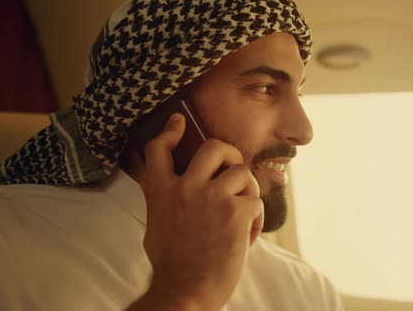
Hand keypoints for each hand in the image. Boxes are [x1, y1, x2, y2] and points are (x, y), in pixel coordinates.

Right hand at [129, 113, 263, 310]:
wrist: (185, 290)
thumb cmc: (172, 265)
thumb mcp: (157, 224)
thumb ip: (166, 201)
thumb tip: (177, 189)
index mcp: (161, 191)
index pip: (160, 149)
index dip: (170, 131)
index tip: (179, 121)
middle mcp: (185, 188)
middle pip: (214, 147)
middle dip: (230, 153)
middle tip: (234, 168)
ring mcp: (211, 197)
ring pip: (242, 173)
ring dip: (246, 192)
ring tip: (242, 215)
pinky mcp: (235, 211)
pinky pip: (255, 201)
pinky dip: (256, 219)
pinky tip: (247, 236)